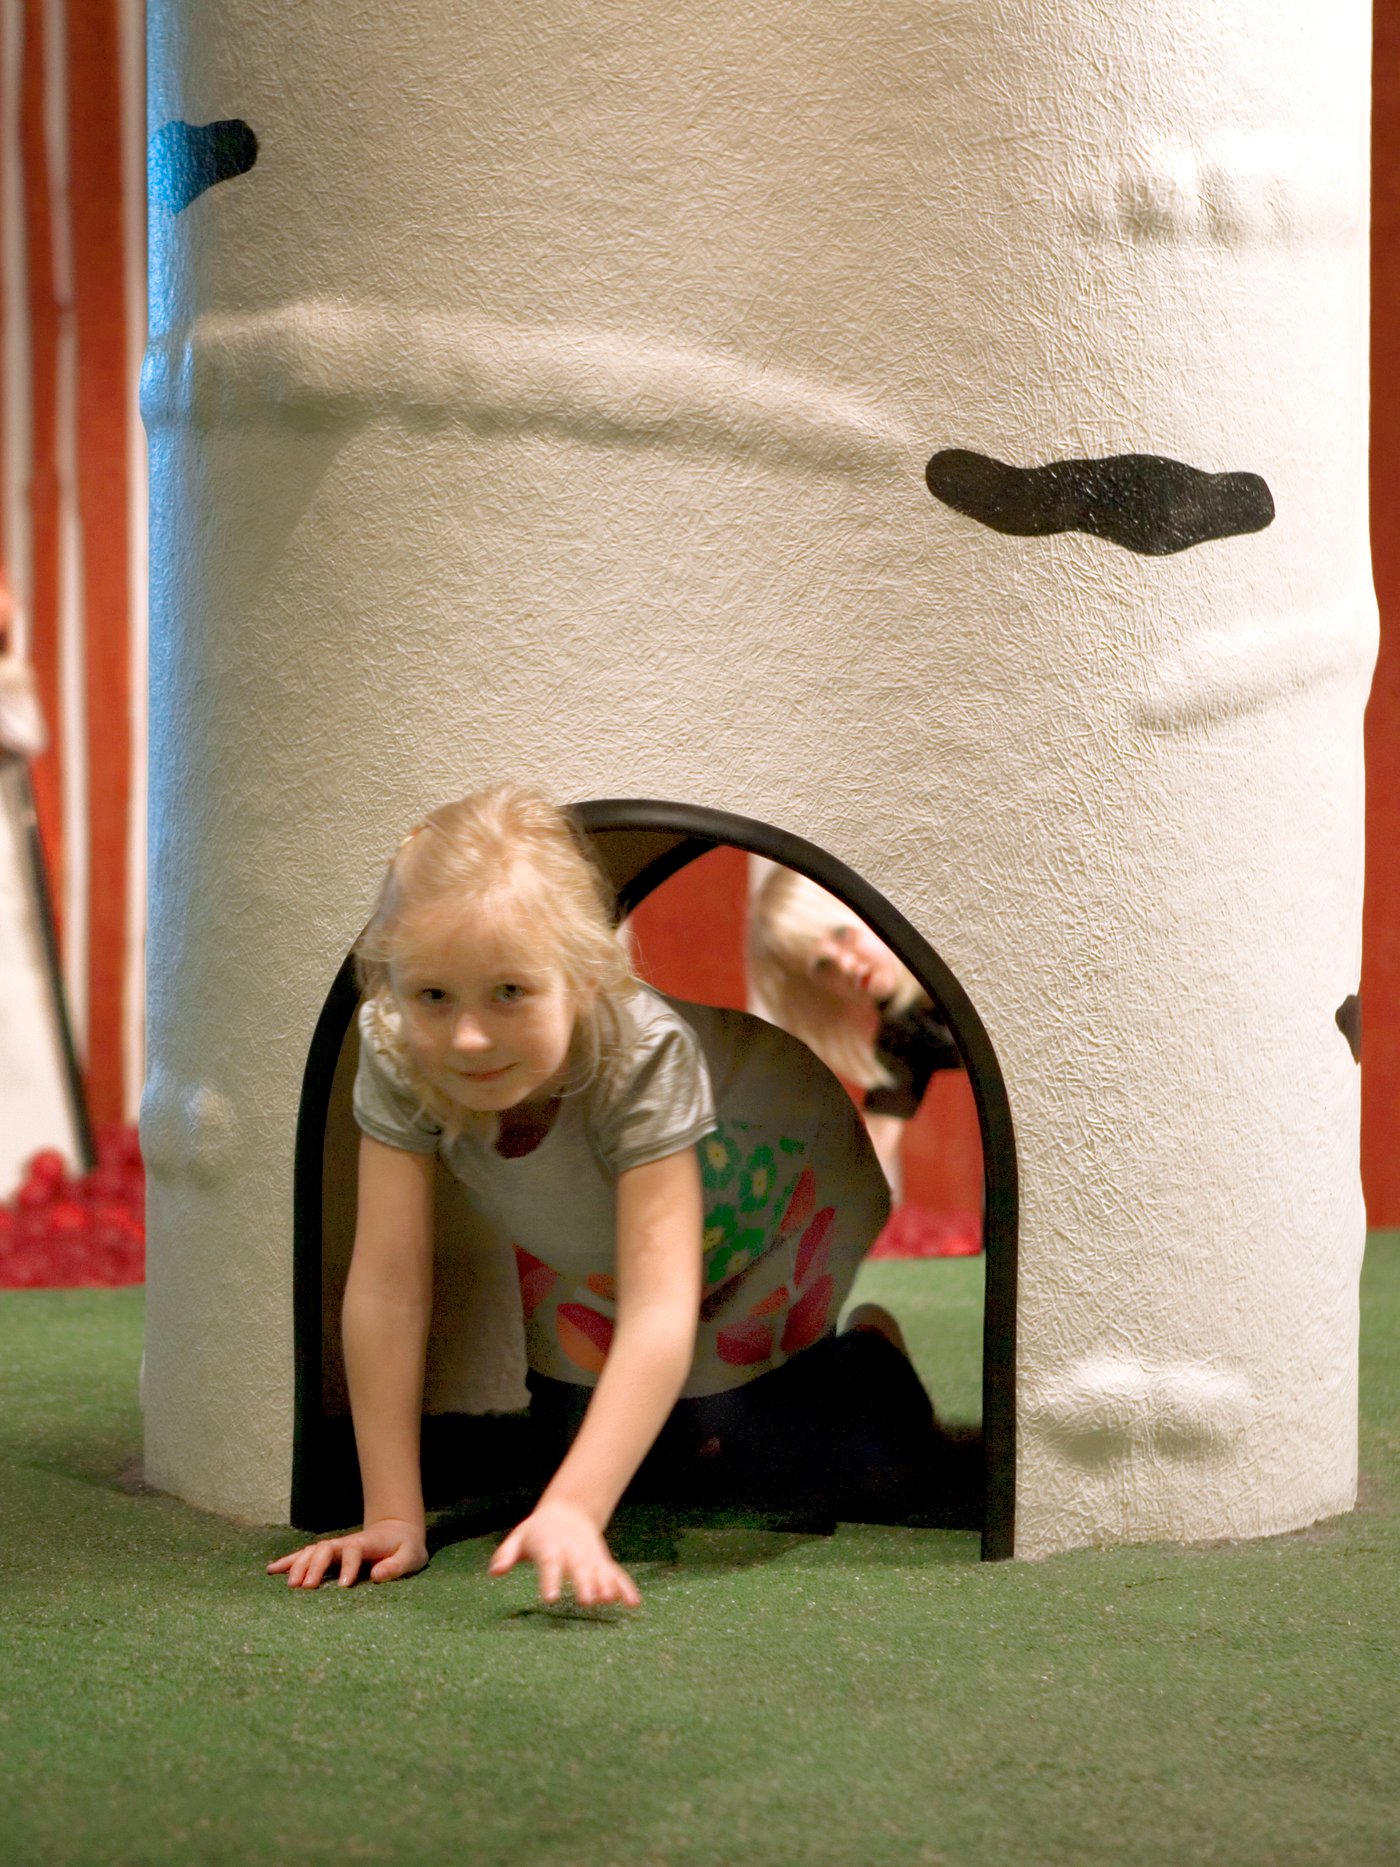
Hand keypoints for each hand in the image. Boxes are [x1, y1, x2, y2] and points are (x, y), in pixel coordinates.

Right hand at [265, 1517, 428, 1588]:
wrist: (397, 1531)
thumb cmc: (405, 1548)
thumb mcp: (411, 1556)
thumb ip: (397, 1565)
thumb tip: (378, 1574)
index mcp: (367, 1543)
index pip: (354, 1551)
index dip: (349, 1566)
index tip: (344, 1586)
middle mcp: (347, 1543)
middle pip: (326, 1549)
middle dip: (315, 1566)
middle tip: (306, 1588)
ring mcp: (335, 1547)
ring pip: (312, 1551)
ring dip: (299, 1565)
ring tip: (290, 1585)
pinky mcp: (328, 1554)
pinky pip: (305, 1555)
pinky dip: (288, 1561)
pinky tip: (271, 1570)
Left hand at [489, 1500, 640, 1606]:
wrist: (569, 1510)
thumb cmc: (539, 1531)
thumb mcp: (520, 1537)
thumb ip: (506, 1553)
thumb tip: (495, 1572)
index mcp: (550, 1547)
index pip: (550, 1563)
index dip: (550, 1580)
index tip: (550, 1598)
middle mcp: (573, 1552)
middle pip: (579, 1568)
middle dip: (584, 1584)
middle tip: (587, 1601)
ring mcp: (590, 1557)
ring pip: (600, 1571)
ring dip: (606, 1585)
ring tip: (610, 1600)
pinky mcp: (602, 1562)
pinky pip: (616, 1575)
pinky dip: (625, 1588)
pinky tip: (633, 1603)